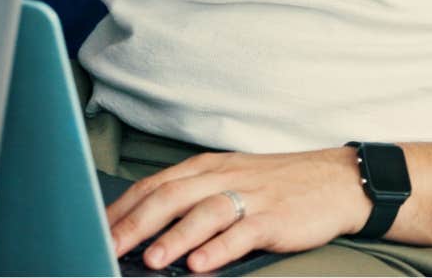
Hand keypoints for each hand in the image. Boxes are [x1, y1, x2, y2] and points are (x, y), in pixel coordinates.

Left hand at [105, 148, 371, 272]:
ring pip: (204, 212)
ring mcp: (251, 195)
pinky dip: (220, 248)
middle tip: (107, 246)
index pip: (154, 184)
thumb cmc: (277, 186)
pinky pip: (244, 232)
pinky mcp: (276, 217)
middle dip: (135, 224)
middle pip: (170, 196)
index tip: (94, 229)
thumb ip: (192, 200)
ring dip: (174, 237)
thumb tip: (146, 231)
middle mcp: (224, 176)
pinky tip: (202, 264)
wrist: (337, 180)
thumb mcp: (230, 181)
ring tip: (151, 260)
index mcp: (207, 167)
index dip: (122, 208)